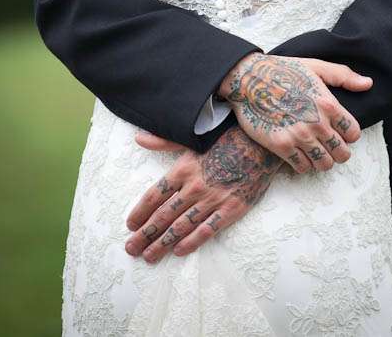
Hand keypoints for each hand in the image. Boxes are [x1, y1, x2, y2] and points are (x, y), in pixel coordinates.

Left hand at [125, 126, 280, 262]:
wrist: (261, 144)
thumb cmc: (227, 137)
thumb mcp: (194, 136)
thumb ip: (164, 140)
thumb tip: (139, 138)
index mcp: (183, 168)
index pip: (154, 195)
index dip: (140, 212)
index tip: (130, 225)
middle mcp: (194, 187)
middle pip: (164, 215)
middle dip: (145, 235)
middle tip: (132, 249)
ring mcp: (213, 200)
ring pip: (181, 227)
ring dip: (163, 243)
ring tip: (149, 256)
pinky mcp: (231, 209)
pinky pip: (207, 230)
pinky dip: (192, 242)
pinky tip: (179, 251)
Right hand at [218, 53, 372, 172]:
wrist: (249, 79)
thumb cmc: (283, 71)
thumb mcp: (315, 66)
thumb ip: (343, 76)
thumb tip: (368, 84)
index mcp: (328, 104)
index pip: (354, 134)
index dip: (348, 135)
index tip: (339, 132)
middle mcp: (316, 122)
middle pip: (342, 154)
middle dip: (337, 151)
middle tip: (327, 145)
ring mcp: (299, 135)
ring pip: (324, 164)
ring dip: (321, 160)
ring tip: (314, 151)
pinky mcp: (281, 145)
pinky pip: (302, 167)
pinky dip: (302, 163)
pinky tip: (298, 152)